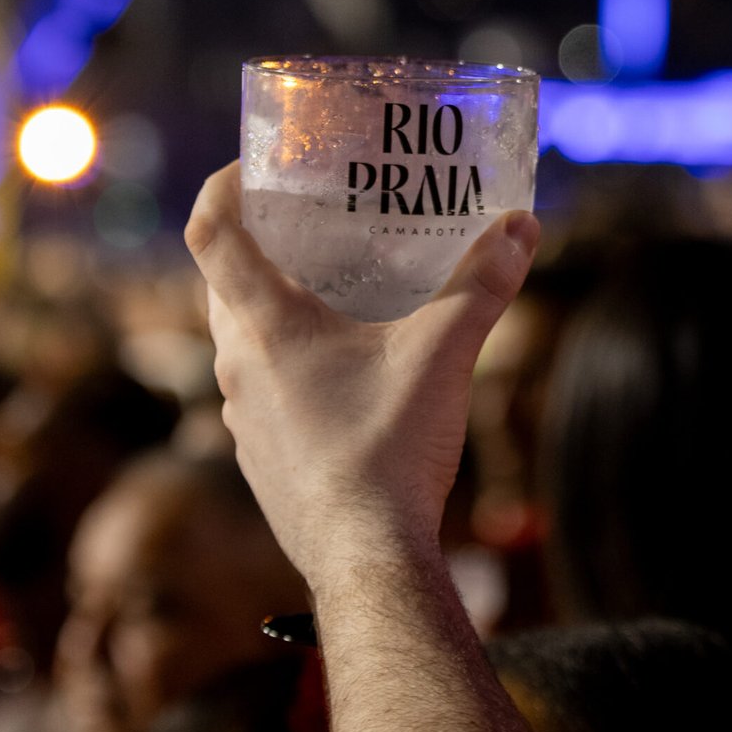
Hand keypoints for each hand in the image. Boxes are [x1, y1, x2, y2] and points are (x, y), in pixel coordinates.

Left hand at [185, 164, 539, 578]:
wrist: (367, 564)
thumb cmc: (388, 452)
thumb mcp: (442, 356)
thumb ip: (482, 285)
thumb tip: (522, 229)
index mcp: (265, 327)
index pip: (210, 234)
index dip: (223, 188)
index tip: (256, 168)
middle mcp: (238, 367)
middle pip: (224, 282)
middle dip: (261, 244)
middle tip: (312, 221)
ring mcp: (243, 418)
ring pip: (241, 340)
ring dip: (275, 306)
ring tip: (337, 289)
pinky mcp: (262, 457)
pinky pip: (261, 388)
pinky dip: (289, 361)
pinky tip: (346, 370)